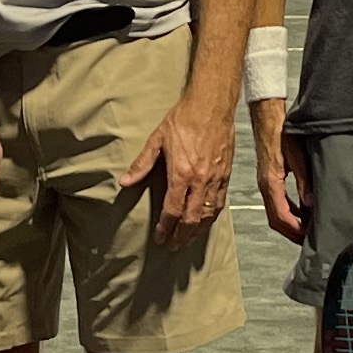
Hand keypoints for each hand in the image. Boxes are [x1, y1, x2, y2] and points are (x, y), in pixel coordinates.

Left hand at [118, 81, 237, 244]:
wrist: (212, 105)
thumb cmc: (184, 119)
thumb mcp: (157, 140)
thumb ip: (142, 164)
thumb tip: (126, 181)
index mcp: (181, 173)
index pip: (172, 210)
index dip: (165, 228)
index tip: (160, 238)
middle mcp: (200, 180)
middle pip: (191, 218)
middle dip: (181, 236)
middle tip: (174, 247)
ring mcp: (216, 178)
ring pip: (207, 214)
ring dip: (197, 231)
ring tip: (188, 240)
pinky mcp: (226, 174)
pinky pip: (220, 203)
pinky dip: (212, 217)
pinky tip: (206, 222)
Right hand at [252, 97, 307, 240]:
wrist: (268, 120)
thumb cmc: (281, 134)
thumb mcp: (297, 157)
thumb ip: (305, 180)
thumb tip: (311, 203)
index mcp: (271, 183)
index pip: (280, 216)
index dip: (294, 230)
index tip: (307, 237)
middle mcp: (266, 186)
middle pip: (276, 220)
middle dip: (292, 232)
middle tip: (309, 240)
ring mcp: (266, 184)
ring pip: (276, 213)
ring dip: (290, 224)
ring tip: (307, 229)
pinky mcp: (269, 179)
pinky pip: (278, 202)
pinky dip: (289, 212)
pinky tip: (302, 211)